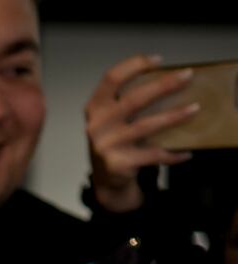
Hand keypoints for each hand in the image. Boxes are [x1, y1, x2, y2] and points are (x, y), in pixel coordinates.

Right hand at [86, 56, 198, 213]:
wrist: (105, 177)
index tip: (158, 60)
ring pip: (146, 126)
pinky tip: (186, 152)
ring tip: (194, 109)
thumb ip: (126, 101)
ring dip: (174, 116)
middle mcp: (98, 125)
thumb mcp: (112, 117)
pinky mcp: (119, 163)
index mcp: (95, 107)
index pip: (111, 78)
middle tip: (187, 76)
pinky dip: (172, 154)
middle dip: (164, 85)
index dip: (134, 65)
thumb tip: (169, 82)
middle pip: (134, 100)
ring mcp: (107, 145)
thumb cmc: (115, 138)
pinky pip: (153, 155)